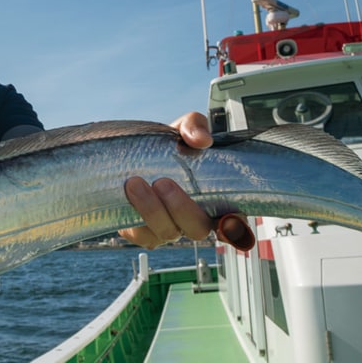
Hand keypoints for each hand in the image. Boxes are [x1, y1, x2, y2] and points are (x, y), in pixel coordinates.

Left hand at [119, 112, 253, 249]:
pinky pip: (141, 235)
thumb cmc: (168, 147)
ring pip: (167, 233)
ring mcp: (169, 228)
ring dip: (152, 210)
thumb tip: (201, 139)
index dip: (236, 227)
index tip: (228, 219)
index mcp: (215, 199)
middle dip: (181, 208)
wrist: (133, 154)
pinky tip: (125, 197)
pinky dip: (133, 218)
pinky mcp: (142, 232)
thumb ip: (194, 127)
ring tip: (134, 183)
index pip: (235, 223)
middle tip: (163, 182)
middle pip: (198, 229)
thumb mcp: (183, 129)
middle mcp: (194, 219)